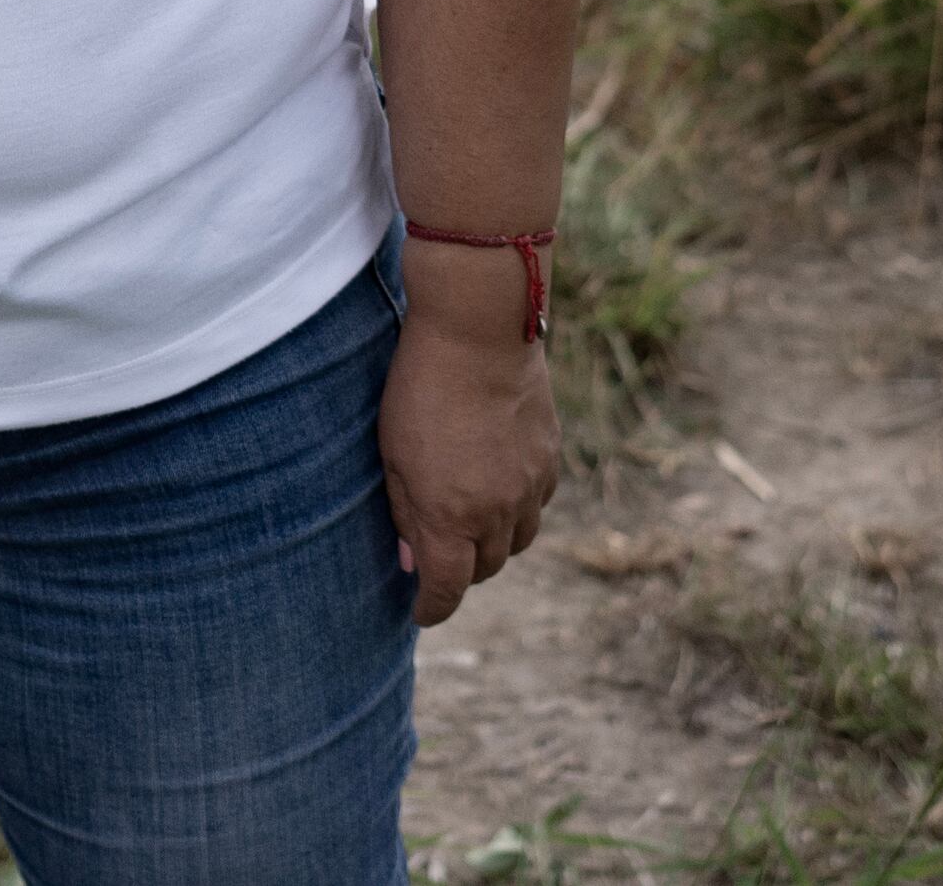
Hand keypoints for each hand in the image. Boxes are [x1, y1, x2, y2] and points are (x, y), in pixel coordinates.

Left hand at [378, 271, 557, 628]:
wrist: (479, 331)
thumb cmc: (420, 387)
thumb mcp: (392, 453)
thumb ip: (404, 512)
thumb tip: (410, 561)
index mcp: (449, 515)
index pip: (447, 588)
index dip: (433, 607)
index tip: (422, 611)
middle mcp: (496, 511)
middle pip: (484, 569)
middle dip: (461, 573)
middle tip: (440, 558)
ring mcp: (529, 486)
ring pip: (517, 542)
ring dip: (493, 545)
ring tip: (471, 526)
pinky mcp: (550, 458)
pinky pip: (538, 504)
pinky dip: (518, 509)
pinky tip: (499, 487)